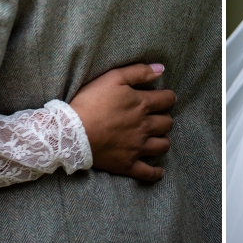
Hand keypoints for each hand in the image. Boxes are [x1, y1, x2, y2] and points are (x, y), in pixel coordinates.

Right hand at [70, 62, 175, 181]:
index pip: (167, 100)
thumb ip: (139, 72)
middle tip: (159, 117)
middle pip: (167, 123)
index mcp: (142, 104)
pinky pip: (148, 173)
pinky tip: (159, 171)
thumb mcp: (114, 77)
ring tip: (158, 137)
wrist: (73, 131)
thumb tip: (161, 69)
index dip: (169, 98)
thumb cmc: (92, 101)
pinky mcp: (128, 165)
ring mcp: (137, 148)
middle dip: (166, 118)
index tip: (166, 98)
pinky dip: (156, 173)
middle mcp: (144, 127)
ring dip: (163, 140)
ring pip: (162, 146)